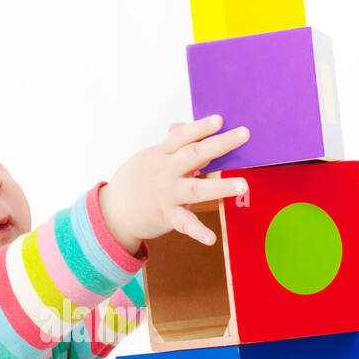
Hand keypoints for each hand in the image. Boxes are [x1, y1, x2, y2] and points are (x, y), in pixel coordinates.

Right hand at [99, 115, 249, 251]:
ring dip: (220, 186)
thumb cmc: (138, 179)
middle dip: (220, 144)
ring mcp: (168, 194)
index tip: (220, 120)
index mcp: (163, 154)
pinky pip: (185, 224)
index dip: (200, 127)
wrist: (114, 209)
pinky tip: (211, 238)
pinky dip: (198, 232)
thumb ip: (170, 144)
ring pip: (196, 189)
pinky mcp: (167, 216)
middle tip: (244, 135)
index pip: (182, 137)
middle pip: (194, 154)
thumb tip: (180, 125)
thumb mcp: (151, 157)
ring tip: (242, 185)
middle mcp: (166, 172)